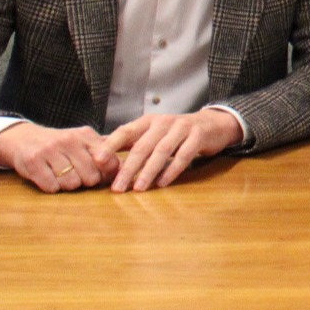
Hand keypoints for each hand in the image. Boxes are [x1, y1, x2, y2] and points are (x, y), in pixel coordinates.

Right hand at [0, 123, 117, 192]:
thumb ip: (105, 152)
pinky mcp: (33, 162)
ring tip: (60, 175)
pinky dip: (52, 187)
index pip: (109, 162)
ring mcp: (50, 150)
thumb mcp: (83, 141)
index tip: (100, 176)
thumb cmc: (60, 145)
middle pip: (91, 177)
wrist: (23, 139)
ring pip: (72, 184)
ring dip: (67, 185)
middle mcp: (69, 140)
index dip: (106, 175)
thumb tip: (127, 166)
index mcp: (86, 135)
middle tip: (75, 175)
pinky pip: (52, 187)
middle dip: (85, 182)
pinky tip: (48, 177)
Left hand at [99, 109, 243, 191]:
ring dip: (148, 171)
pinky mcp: (198, 136)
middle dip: (128, 168)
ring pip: (161, 151)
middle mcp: (163, 122)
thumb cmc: (177, 132)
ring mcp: (182, 128)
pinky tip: (162, 183)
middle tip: (117, 188)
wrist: (213, 124)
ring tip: (138, 188)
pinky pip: (184, 155)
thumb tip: (102, 155)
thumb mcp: (154, 132)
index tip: (97, 160)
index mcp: (148, 121)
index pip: (125, 131)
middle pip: (142, 146)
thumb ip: (133, 142)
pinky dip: (172, 170)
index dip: (111, 145)